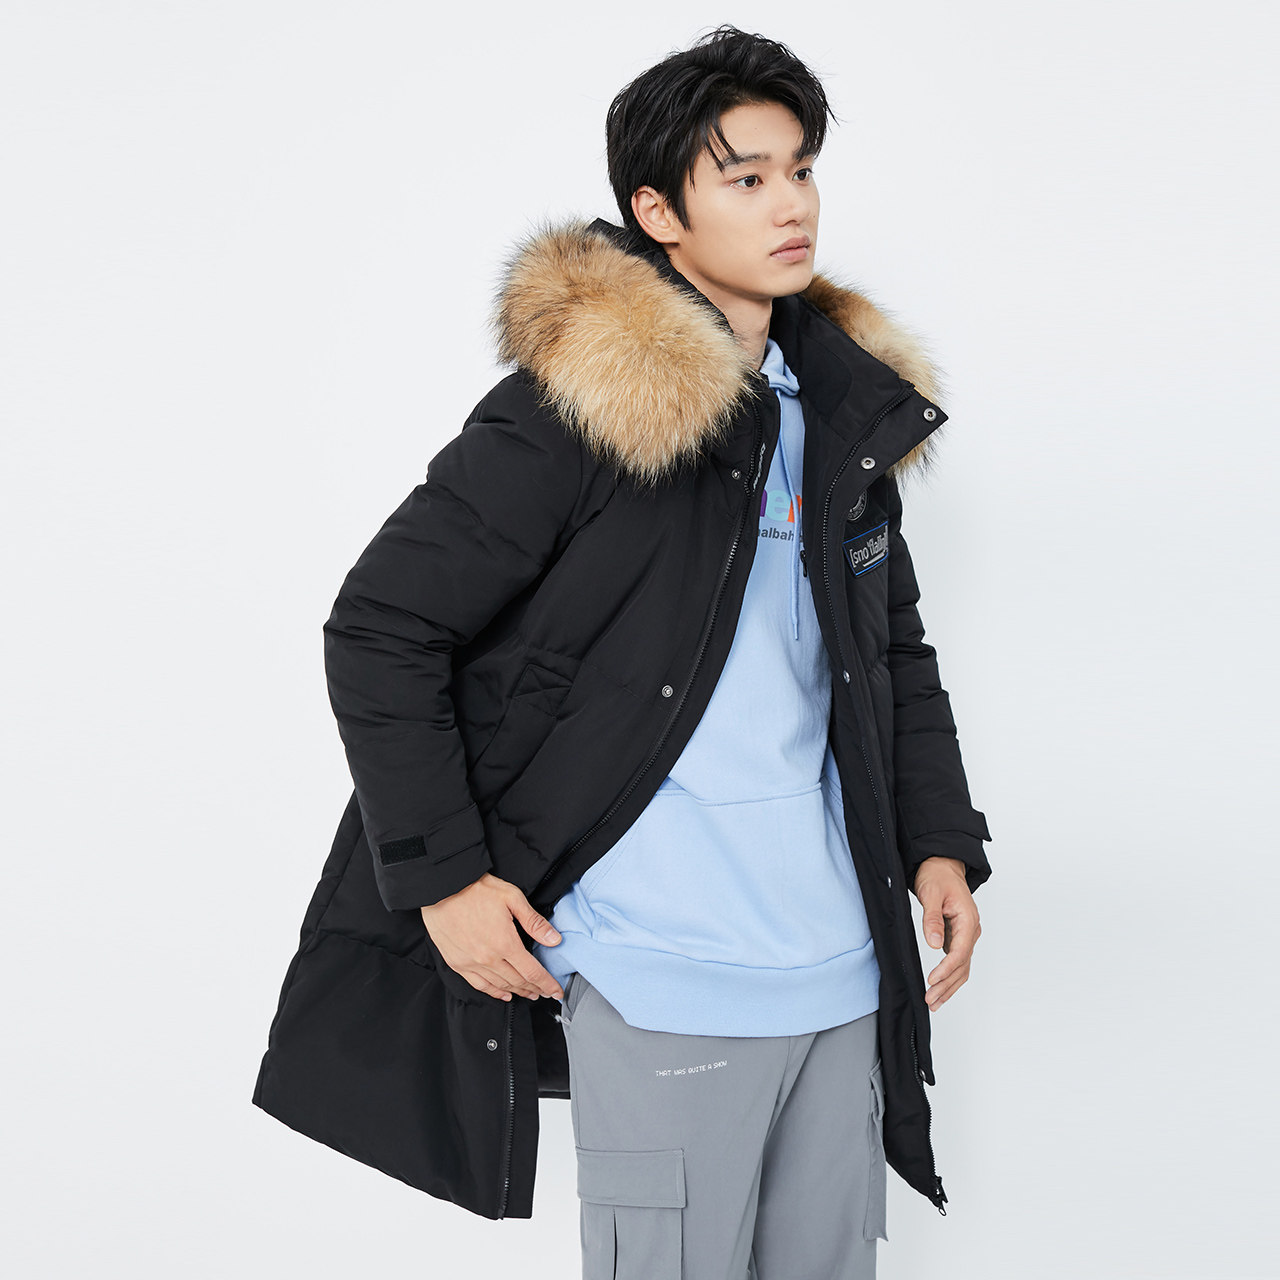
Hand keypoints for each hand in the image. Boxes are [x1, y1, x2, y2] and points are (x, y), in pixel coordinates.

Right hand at [419, 872, 564, 1002]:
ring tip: (530, 993)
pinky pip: (479, 985)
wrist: (442, 888)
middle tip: (546, 992)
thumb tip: (554, 939)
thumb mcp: (512, 897)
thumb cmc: (476, 889)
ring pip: (500, 986)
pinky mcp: (457, 963)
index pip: (532, 972)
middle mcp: (488, 958)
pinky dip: (494, 992)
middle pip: (518, 981)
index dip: (547, 984)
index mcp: (505, 943)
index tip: (557, 991)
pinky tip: (504, 994)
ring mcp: (471, 963)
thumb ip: (534, 921)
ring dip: (518, 991)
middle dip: (536, 989)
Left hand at [912, 856, 980, 1010]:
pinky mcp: (959, 938)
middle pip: (962, 965)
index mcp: (968, 920)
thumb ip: (932, 919)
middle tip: (930, 1000)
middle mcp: (971, 931)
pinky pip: (957, 962)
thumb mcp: (930, 893)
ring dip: (949, 986)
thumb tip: (934, 944)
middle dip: (946, 985)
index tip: (932, 980)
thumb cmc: (937, 876)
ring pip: (962, 968)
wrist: (941, 866)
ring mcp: (967, 936)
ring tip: (934, 1002)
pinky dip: (949, 977)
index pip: (960, 952)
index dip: (946, 969)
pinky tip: (939, 989)